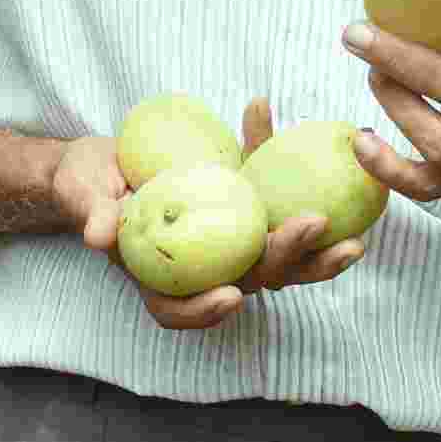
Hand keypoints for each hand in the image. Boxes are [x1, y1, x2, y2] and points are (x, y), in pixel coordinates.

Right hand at [62, 97, 367, 331]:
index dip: (206, 311)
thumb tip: (98, 236)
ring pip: (278, 253)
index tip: (232, 295)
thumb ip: (94, 214)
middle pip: (249, 279)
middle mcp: (203, 266)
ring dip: (317, 247)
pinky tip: (288, 130)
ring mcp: (229, 240)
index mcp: (160, 278)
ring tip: (356, 238)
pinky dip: (286, 168)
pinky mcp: (244, 207)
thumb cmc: (88, 187)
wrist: (103, 163)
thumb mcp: (84, 197)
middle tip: (316, 227)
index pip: (180, 309)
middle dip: (289, 261)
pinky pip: (272, 197)